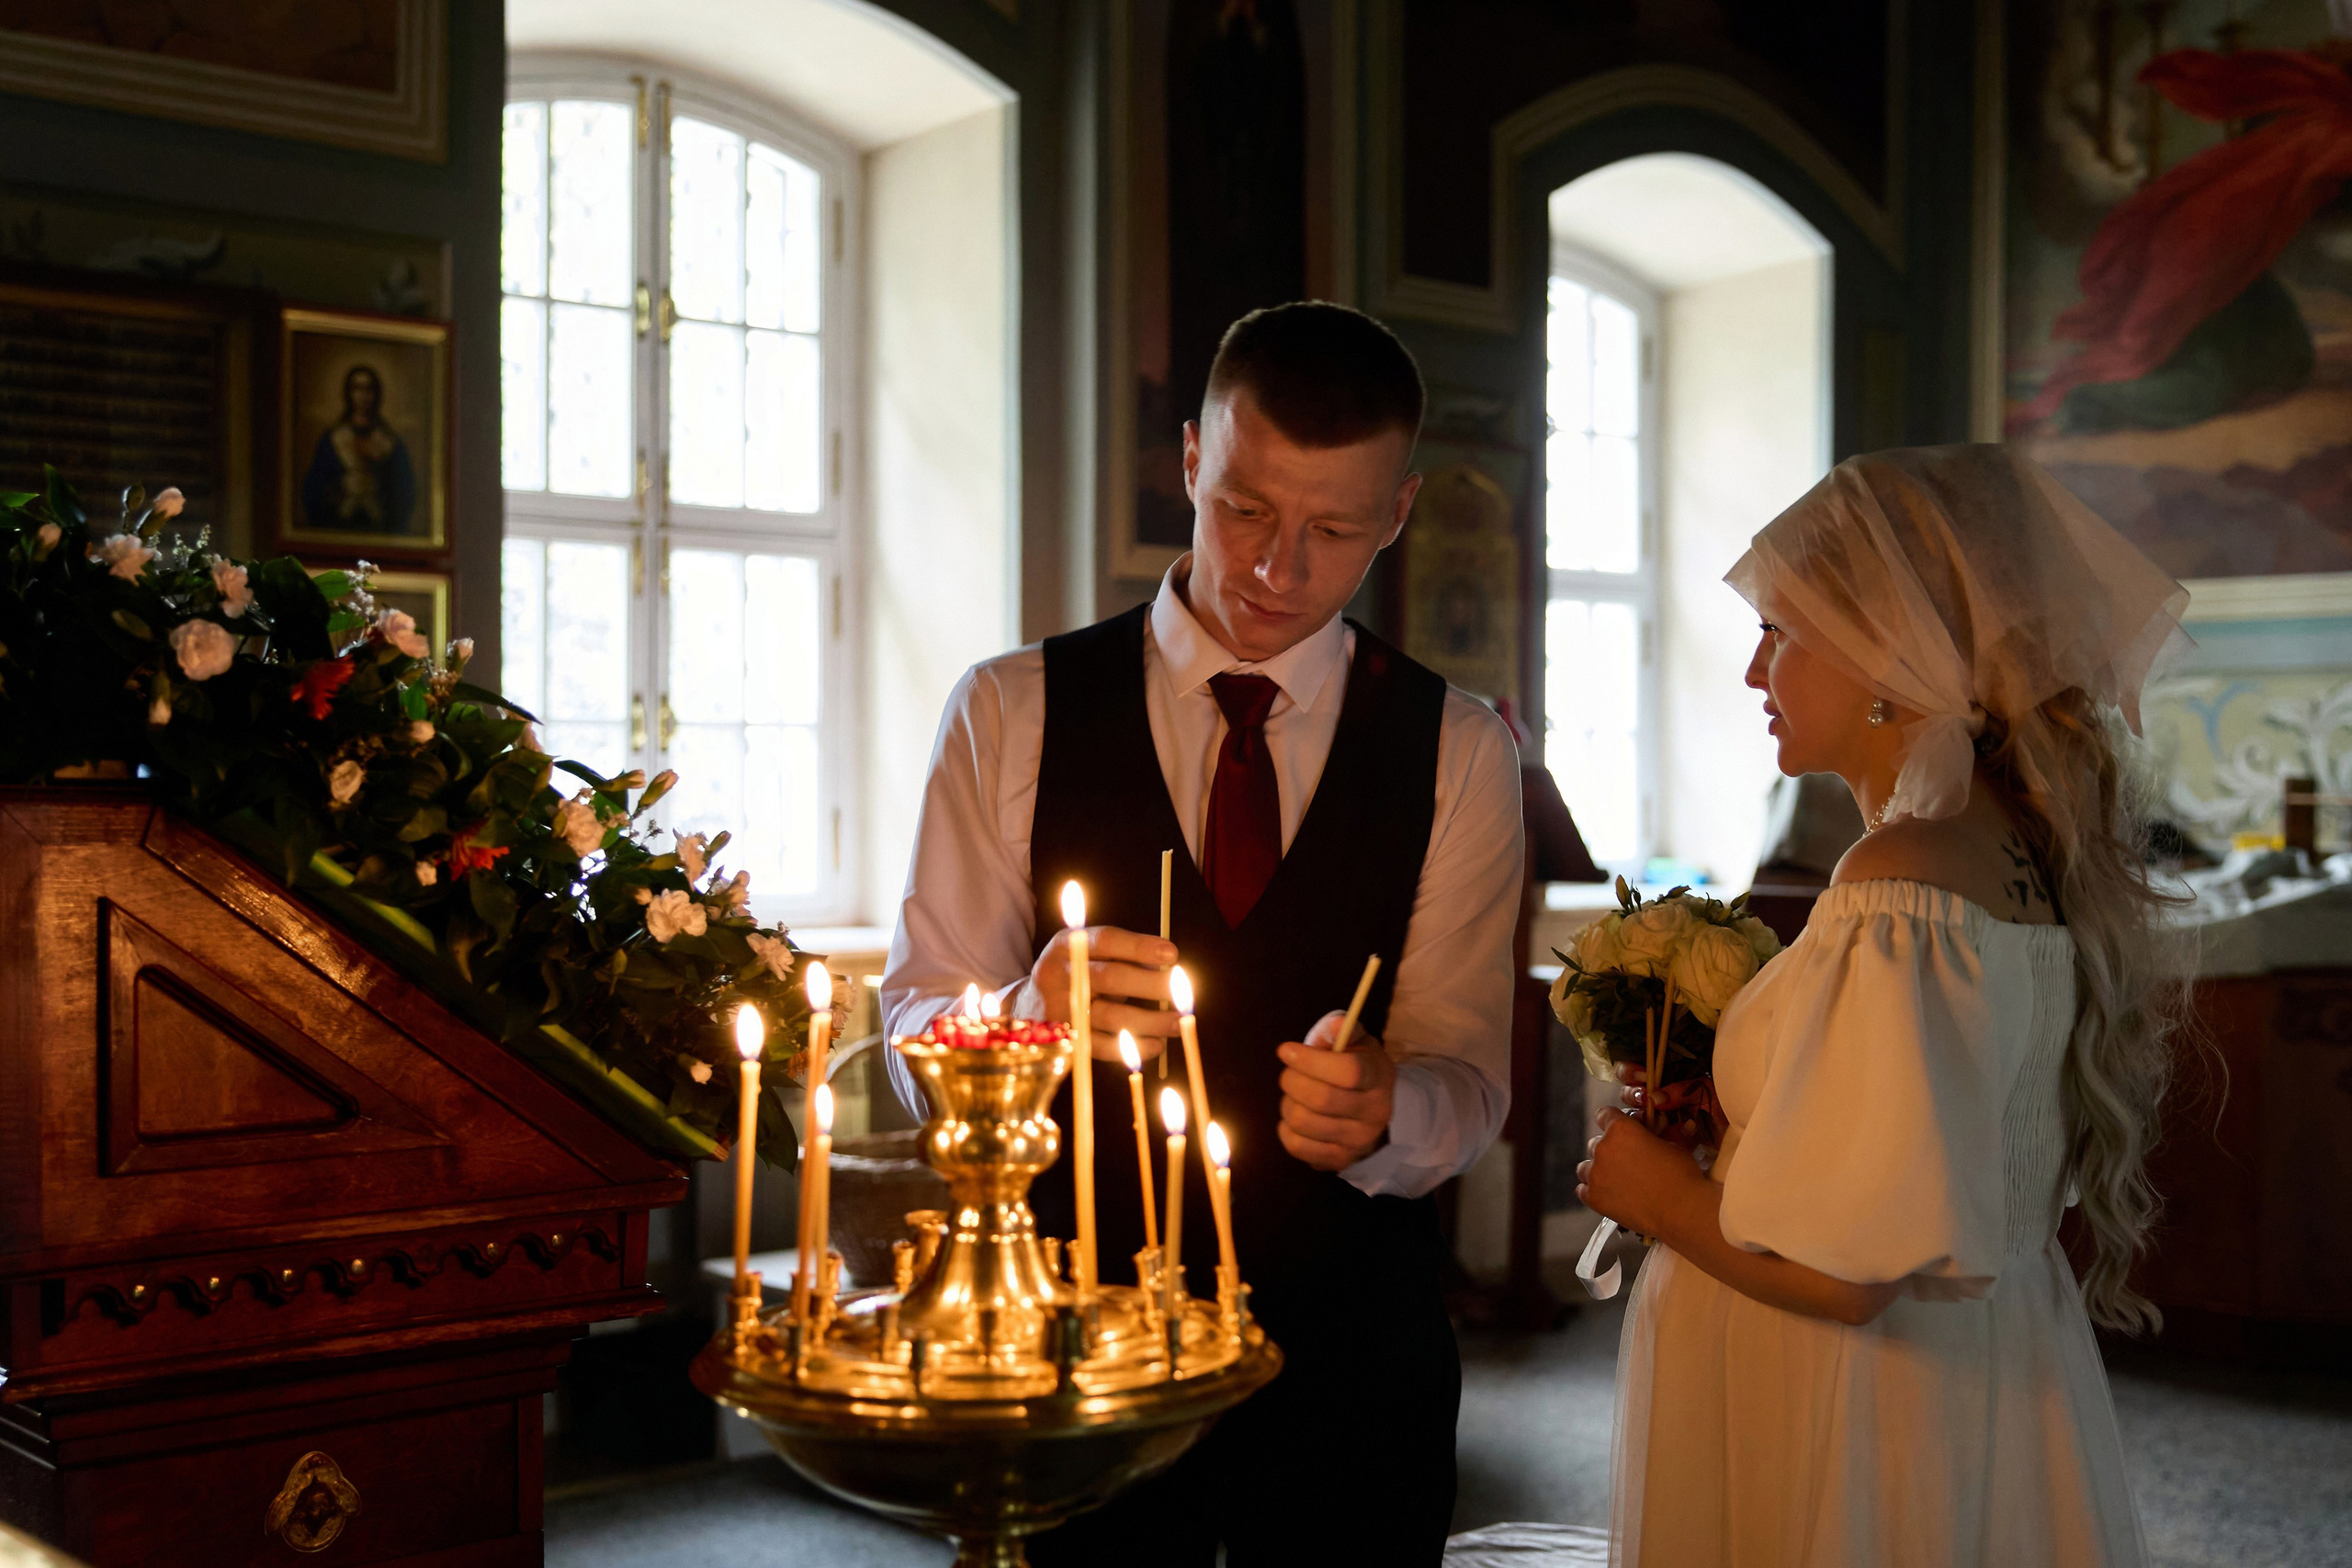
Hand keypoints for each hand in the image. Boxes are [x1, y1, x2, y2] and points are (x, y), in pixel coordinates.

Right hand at [1029, 925, 1180, 1061]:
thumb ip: (1121, 956)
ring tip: (1178, 1022)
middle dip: (1151, 985)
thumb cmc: (1074, 976)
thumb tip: (1168, 968)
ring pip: (1110, 1016)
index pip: (1105, 940)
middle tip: (1182, 993)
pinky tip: (1156, 1045)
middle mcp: (1057, 975)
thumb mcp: (1087, 955)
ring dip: (1150, 1021)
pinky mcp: (1064, 1040)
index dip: (1140, 947)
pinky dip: (1133, 1047)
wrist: (1025, 1008)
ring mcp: (1058, 1010)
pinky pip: (1103, 1046)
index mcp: (1066, 945)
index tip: (1172, 954)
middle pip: (1110, 978)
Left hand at [1275, 1011, 1395, 1170]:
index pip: (1347, 1071)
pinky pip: (1296, 1145)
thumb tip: (1333, 1024)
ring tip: (1294, 1095)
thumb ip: (1343, 1030)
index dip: (1310, 1059)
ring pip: (1303, 1121)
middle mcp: (1374, 1113)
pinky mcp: (1339, 1160)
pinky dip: (1286, 1128)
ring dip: (1287, 1103)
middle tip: (1288, 1072)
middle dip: (1291, 1080)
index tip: (1286, 1050)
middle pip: (1320, 1098)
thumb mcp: (1357, 1043)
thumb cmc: (1357, 1069)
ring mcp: (1358, 1141)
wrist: (1373, 1110)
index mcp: (1379, 1078)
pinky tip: (1296, 1116)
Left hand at [1576, 1109, 1704, 1238]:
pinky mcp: (1594, 1198)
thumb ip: (1651, 1137)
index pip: (1604, 1115)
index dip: (1613, 1121)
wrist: (1681, 1209)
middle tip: (1627, 1162)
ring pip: (1585, 1167)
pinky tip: (1609, 1195)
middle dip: (1609, 1150)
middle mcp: (1603, 1148)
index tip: (1619, 1129)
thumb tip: (1648, 1139)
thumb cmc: (1681, 1175)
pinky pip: (1583, 1190)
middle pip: (1596, 1143)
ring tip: (1617, 1181)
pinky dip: (1594, 1191)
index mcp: (1621, 1129)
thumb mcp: (1671, 1144)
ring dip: (1598, 1170)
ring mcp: (1596, 1174)